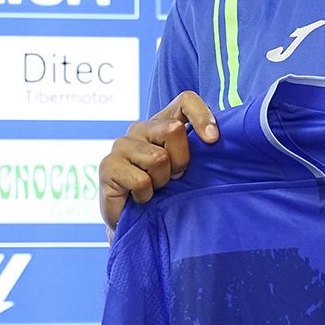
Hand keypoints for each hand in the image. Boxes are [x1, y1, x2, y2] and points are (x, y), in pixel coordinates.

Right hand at [98, 91, 217, 236]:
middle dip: (181, 160)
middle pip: (174, 129)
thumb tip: (216, 138)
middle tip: (173, 177)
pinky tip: (140, 197)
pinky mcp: (108, 165)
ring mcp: (121, 145)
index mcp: (163, 122)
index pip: (185, 101)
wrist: (137, 223)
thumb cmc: (168, 192)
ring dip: (162, 181)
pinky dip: (146, 195)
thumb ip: (200, 148)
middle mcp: (141, 128)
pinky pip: (141, 180)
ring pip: (158, 158)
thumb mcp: (188, 167)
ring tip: (155, 188)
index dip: (202, 116)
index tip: (213, 140)